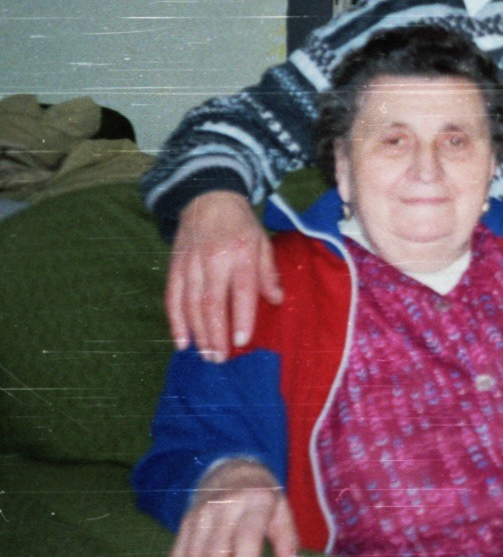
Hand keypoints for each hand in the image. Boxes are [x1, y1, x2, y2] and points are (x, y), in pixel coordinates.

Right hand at [166, 191, 282, 361]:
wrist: (208, 197)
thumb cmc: (240, 225)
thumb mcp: (263, 242)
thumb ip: (268, 273)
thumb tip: (276, 300)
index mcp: (241, 254)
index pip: (242, 291)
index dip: (241, 317)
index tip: (241, 341)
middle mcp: (214, 261)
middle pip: (212, 303)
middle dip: (215, 334)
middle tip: (220, 359)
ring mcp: (191, 264)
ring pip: (191, 304)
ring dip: (197, 333)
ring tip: (205, 355)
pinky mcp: (175, 267)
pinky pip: (172, 298)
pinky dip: (175, 322)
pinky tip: (182, 342)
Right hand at [168, 459, 301, 556]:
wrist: (229, 468)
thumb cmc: (261, 495)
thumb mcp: (281, 508)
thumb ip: (287, 538)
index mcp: (255, 501)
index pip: (247, 534)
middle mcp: (224, 506)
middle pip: (214, 549)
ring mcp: (200, 514)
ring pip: (192, 554)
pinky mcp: (184, 522)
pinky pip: (177, 552)